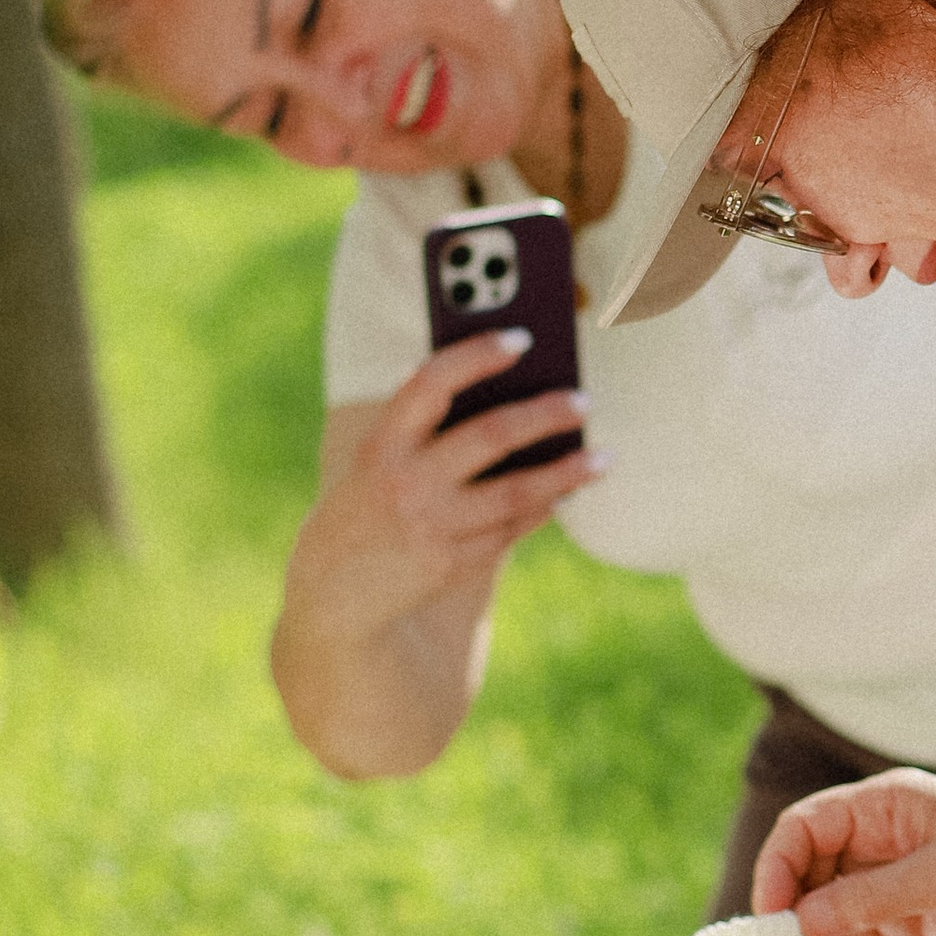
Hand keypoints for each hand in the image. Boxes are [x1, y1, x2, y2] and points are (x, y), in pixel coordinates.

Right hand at [283, 332, 602, 645]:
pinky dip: (542, 509)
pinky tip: (563, 494)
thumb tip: (510, 396)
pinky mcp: (452, 565)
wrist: (332, 595)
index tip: (521, 339)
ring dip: (566, 473)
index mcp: (382, 444)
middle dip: (545, 415)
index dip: (477, 356)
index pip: (432, 383)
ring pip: (516, 492)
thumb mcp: (374, 463)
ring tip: (603, 458)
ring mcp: (432, 527)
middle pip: (491, 436)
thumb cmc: (365, 508)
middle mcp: (406, 482)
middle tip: (583, 401)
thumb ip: (425, 431)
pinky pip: (511, 530)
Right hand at [750, 767, 935, 935]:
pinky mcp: (912, 910)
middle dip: (788, 904)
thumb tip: (803, 916)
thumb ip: (873, 896)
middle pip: (808, 866)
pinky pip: (857, 926)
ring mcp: (894, 875)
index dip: (778, 865)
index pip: (804, 826)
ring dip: (810, 931)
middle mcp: (881, 836)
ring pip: (827, 900)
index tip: (770, 913)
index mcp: (884, 804)